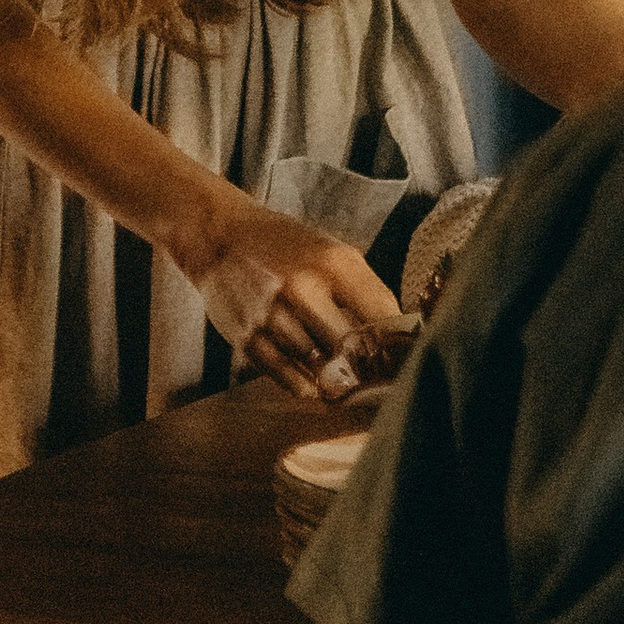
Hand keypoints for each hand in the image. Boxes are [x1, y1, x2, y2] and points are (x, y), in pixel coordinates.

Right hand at [171, 188, 401, 392]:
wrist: (220, 236)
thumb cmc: (287, 247)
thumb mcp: (333, 253)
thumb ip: (365, 291)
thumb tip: (400, 338)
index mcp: (333, 263)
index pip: (382, 315)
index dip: (398, 345)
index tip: (403, 359)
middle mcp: (303, 288)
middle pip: (353, 349)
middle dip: (369, 368)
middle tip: (378, 379)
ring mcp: (272, 315)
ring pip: (320, 368)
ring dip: (336, 379)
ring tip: (346, 380)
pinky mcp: (248, 338)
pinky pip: (288, 378)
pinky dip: (307, 386)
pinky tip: (316, 382)